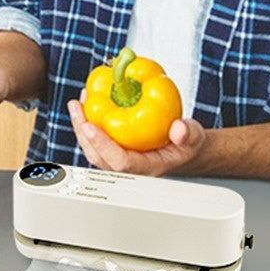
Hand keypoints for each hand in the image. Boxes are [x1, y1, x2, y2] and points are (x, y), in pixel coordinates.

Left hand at [68, 97, 205, 175]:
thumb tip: (178, 129)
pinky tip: (86, 103)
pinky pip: (95, 139)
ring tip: (76, 103)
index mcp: (147, 168)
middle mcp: (128, 168)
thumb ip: (188, 133)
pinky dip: (88, 121)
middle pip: (99, 156)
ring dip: (81, 125)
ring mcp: (118, 160)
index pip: (120, 163)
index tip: (90, 126)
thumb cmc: (185, 143)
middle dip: (83, 133)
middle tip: (77, 107)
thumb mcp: (193, 136)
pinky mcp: (113, 149)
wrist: (181, 146)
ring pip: (92, 149)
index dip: (103, 145)